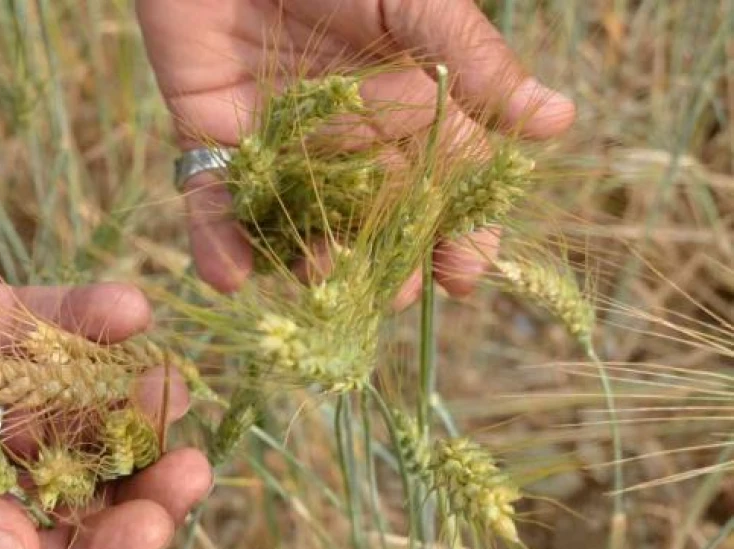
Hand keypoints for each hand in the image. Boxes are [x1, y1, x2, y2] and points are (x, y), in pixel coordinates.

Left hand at [137, 0, 575, 297]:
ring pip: (298, 222)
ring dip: (308, 263)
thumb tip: (558, 119)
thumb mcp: (413, 3)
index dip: (456, 232)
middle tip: (393, 295)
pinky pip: (214, 203)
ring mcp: (279, 145)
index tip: (466, 273)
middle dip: (385, 264)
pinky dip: (216, 242)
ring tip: (323, 287)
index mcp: (404, 109)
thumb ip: (472, 61)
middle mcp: (345, 138)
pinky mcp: (213, 142)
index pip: (441, 187)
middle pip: (372, 220)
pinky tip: (230, 277)